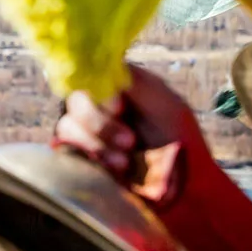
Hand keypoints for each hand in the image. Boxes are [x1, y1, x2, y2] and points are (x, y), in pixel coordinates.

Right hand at [55, 66, 202, 179]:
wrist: (185, 185)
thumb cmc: (180, 140)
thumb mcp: (167, 104)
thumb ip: (136, 82)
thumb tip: (102, 65)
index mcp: (118, 84)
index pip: (90, 70)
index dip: (99, 89)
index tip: (120, 108)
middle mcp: (98, 102)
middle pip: (75, 98)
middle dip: (100, 123)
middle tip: (130, 142)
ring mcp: (86, 130)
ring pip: (68, 125)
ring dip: (97, 144)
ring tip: (126, 163)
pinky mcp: (80, 155)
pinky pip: (66, 150)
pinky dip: (89, 157)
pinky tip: (113, 169)